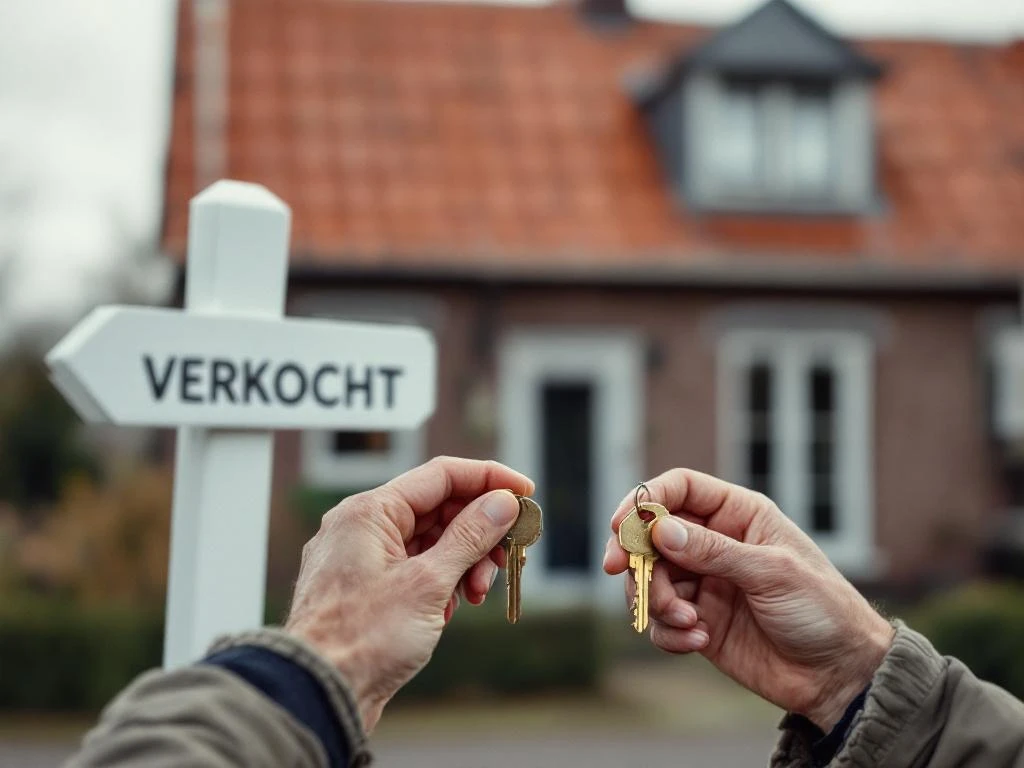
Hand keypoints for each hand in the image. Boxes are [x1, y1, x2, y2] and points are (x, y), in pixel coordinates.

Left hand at [285, 457, 533, 730]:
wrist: (317, 695)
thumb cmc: (362, 639)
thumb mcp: (428, 583)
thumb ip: (470, 536)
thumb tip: (502, 502)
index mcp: (369, 511)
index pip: (442, 475)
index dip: (489, 479)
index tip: (525, 493)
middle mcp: (362, 526)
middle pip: (438, 509)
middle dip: (479, 533)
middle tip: (508, 558)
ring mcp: (361, 558)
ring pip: (429, 542)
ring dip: (463, 563)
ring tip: (477, 594)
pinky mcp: (366, 588)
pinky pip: (414, 569)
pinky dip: (440, 583)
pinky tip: (449, 611)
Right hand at [604, 469, 893, 730]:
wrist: (840, 675)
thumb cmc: (823, 610)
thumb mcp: (772, 573)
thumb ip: (714, 551)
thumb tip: (660, 529)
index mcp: (738, 516)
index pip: (679, 490)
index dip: (644, 500)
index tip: (620, 525)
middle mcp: (714, 544)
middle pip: (651, 535)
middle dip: (636, 556)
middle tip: (623, 574)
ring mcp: (703, 583)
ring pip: (648, 579)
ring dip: (655, 600)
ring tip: (687, 621)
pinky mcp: (697, 621)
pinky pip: (660, 621)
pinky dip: (668, 632)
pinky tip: (698, 642)